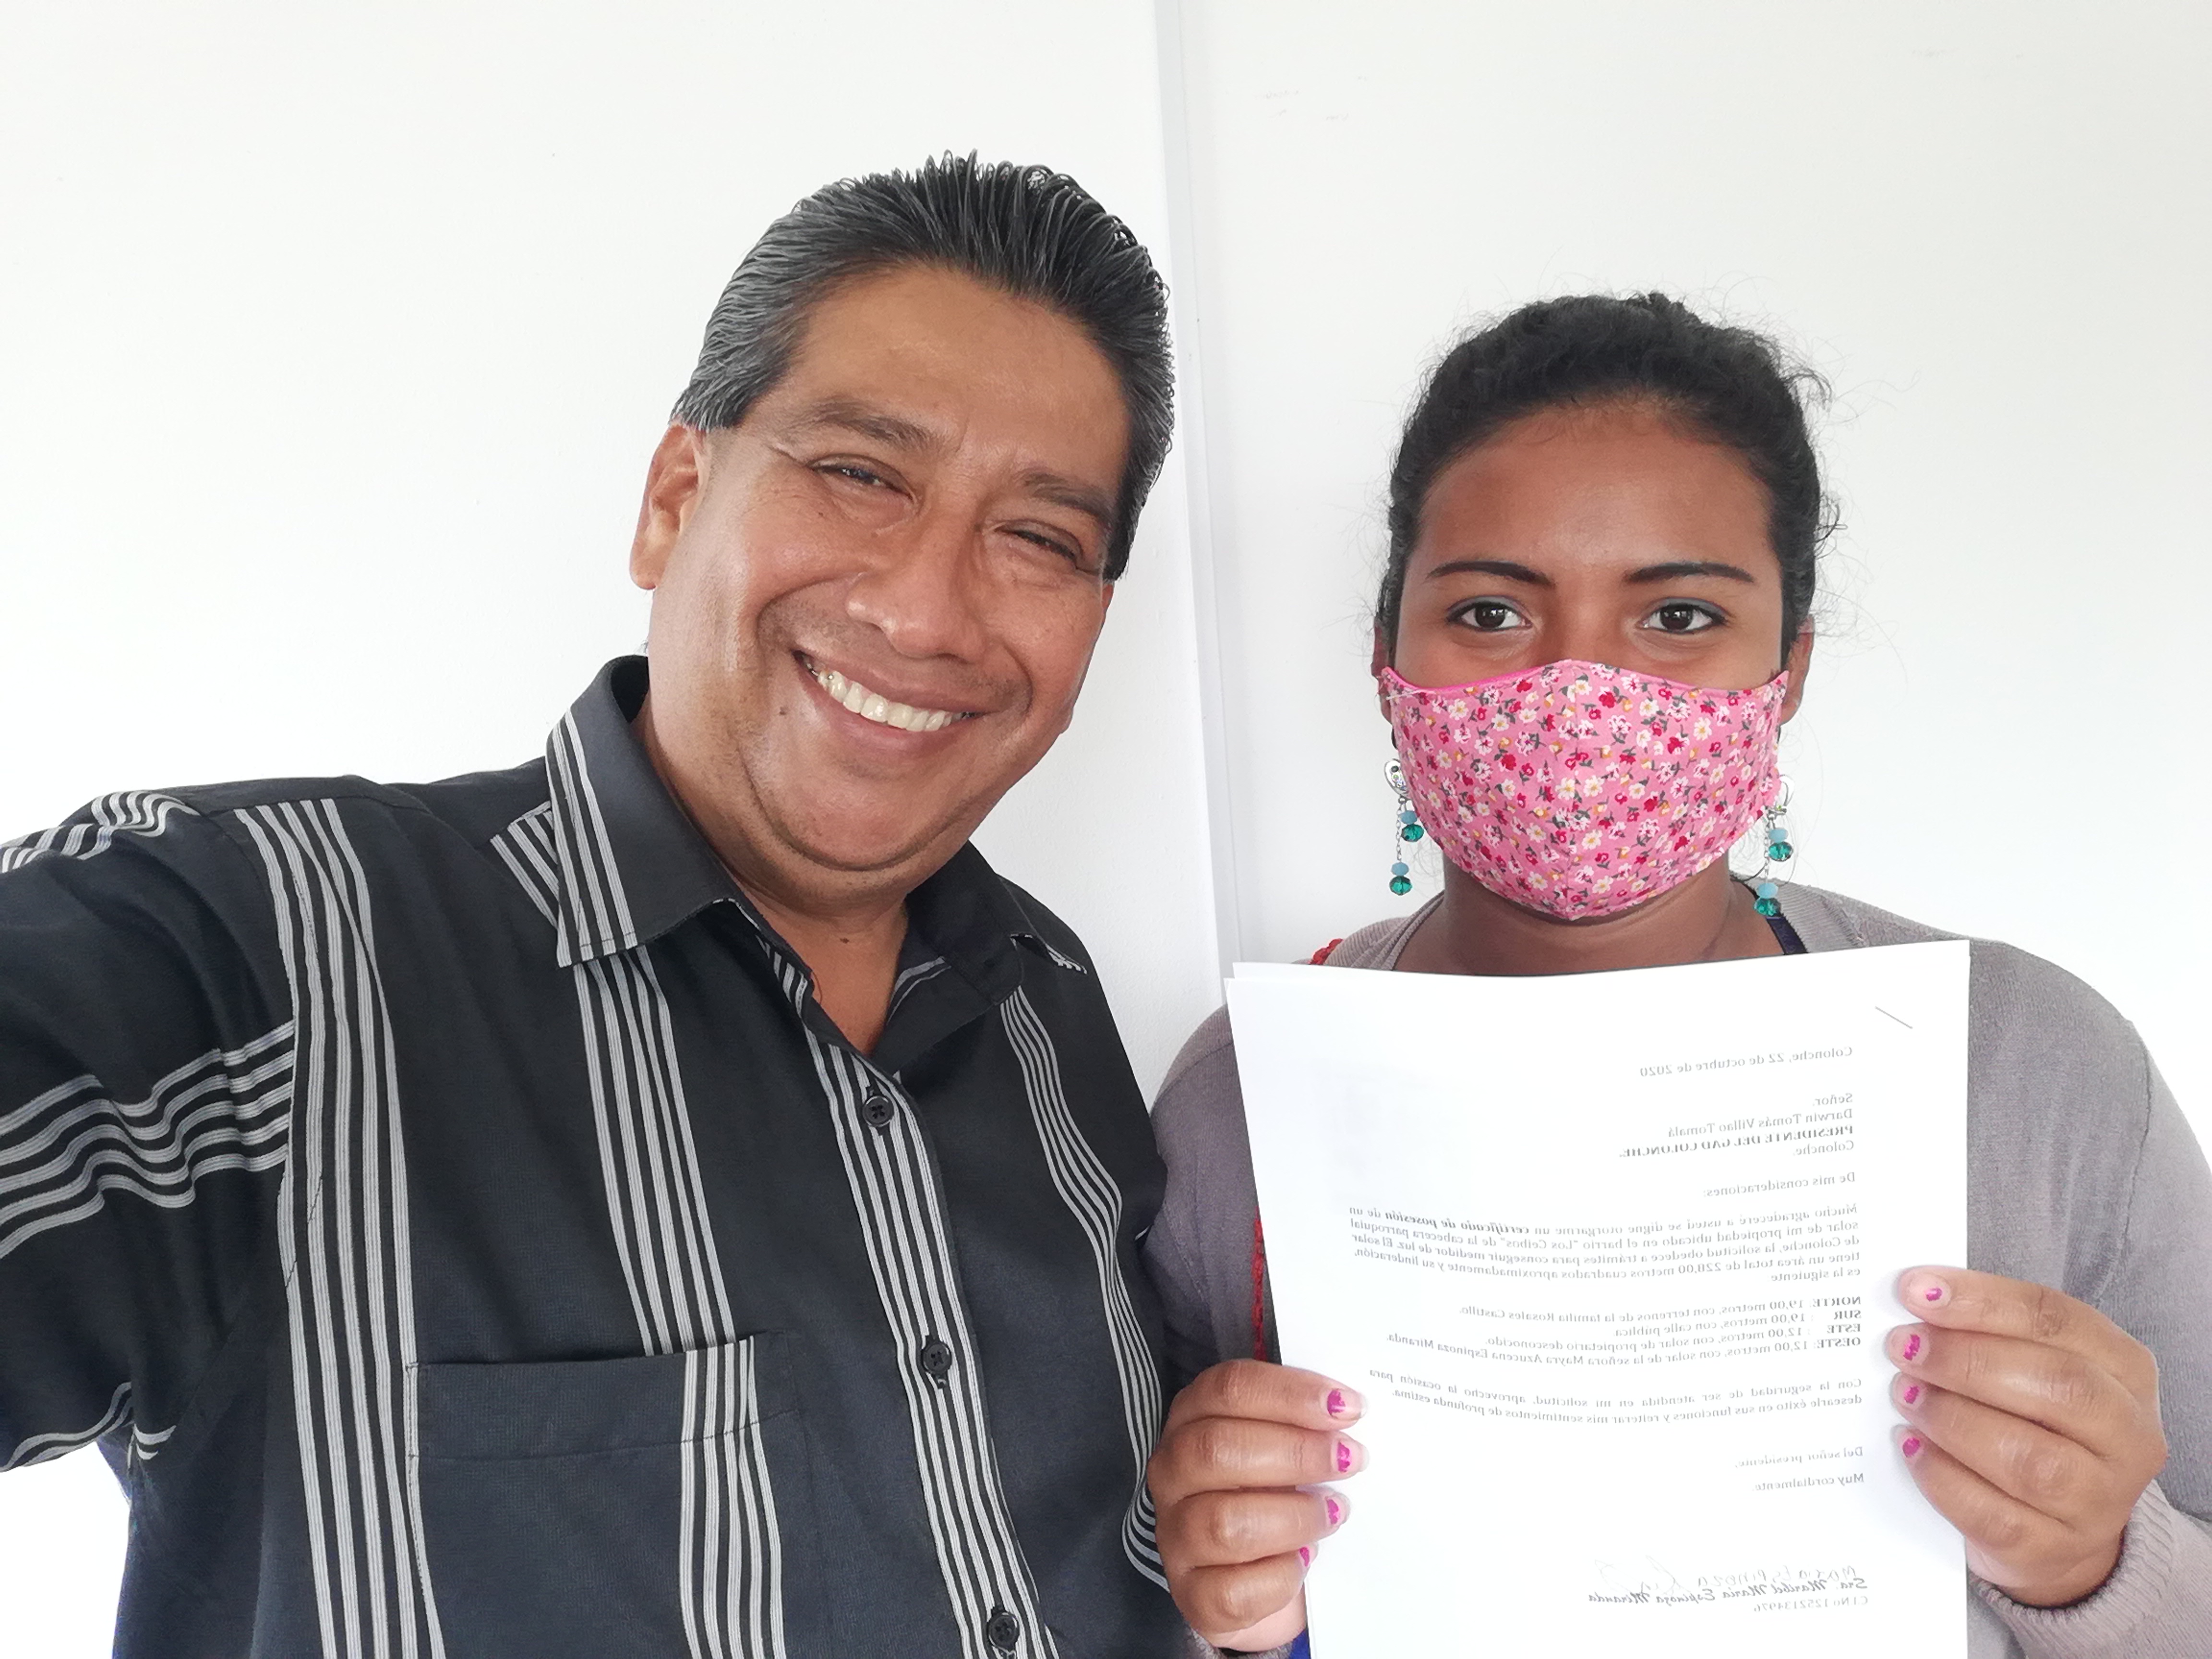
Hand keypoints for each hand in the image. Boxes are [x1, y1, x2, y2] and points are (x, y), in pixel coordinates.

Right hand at [1148, 1360, 1362, 1648]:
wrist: (1267, 1582)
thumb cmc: (1280, 1498)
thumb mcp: (1287, 1448)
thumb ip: (1307, 1424)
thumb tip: (1350, 1410)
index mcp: (1192, 1419)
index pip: (1229, 1388)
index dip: (1291, 1394)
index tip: (1347, 1407)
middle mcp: (1172, 1473)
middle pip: (1217, 1448)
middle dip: (1296, 1452)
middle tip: (1351, 1460)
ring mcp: (1175, 1535)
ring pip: (1223, 1523)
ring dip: (1294, 1516)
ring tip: (1334, 1513)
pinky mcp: (1192, 1595)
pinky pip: (1233, 1589)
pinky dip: (1280, 1576)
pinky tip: (1305, 1560)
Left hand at [1888, 1267, 2165, 1606]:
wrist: (2059, 1531)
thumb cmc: (2034, 1424)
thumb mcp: (2031, 1368)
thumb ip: (1988, 1333)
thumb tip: (1914, 1300)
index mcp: (2125, 1370)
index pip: (2057, 1320)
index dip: (1982, 1301)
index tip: (1915, 1290)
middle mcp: (2129, 1436)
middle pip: (2057, 1385)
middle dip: (1967, 1360)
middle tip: (1903, 1346)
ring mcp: (2100, 1501)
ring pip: (2028, 1457)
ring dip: (1952, 1418)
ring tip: (1904, 1395)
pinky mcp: (2056, 1550)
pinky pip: (1994, 1515)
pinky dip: (1943, 1477)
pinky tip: (1910, 1447)